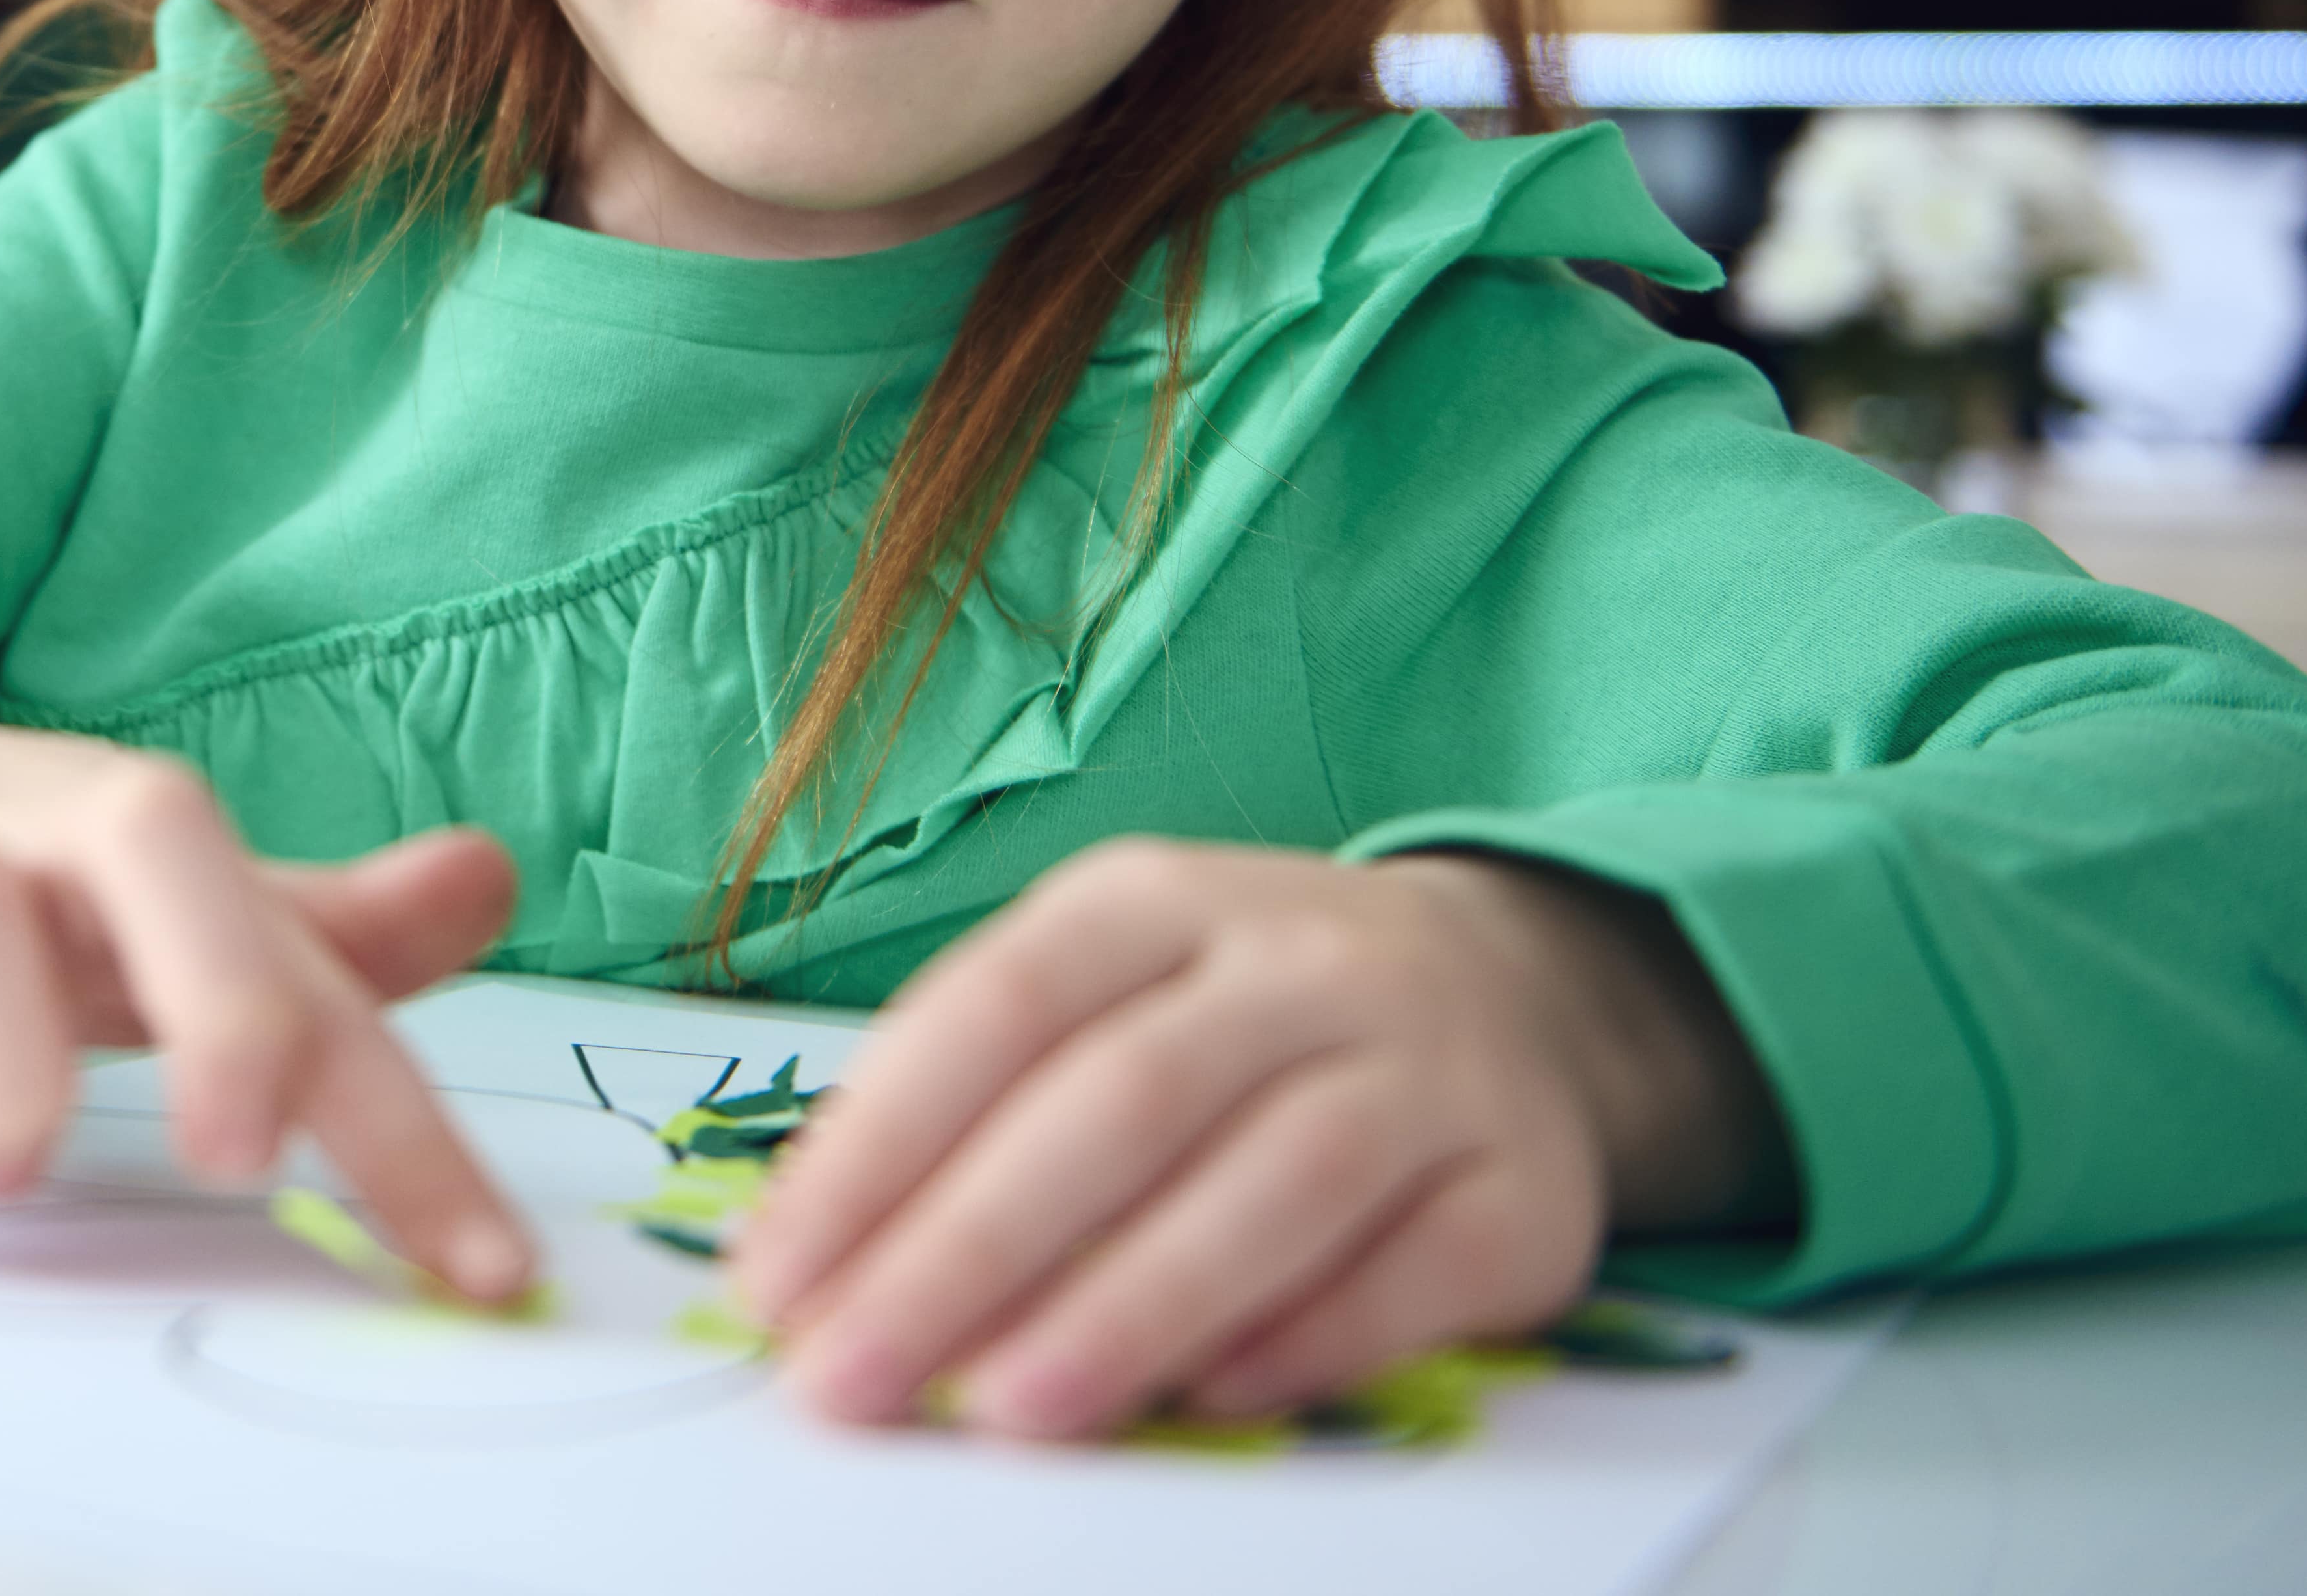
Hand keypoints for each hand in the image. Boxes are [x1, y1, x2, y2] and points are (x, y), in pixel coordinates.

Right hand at [0, 650, 536, 1299]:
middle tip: (235, 1154)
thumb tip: (492, 880)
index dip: (399, 1121)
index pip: (304, 966)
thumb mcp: (158, 898)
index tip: (486, 1269)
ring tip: (14, 1163)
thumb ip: (320, 932)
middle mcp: (18, 835)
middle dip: (216, 1004)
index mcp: (141, 832)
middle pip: (146, 855)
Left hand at [729, 839, 1778, 1439]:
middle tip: (854, 1376)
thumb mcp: (1102, 996)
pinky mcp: (1527, 1187)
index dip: (878, 1150)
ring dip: (1128, 1309)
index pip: (995, 1011)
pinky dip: (1304, 1341)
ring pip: (1270, 1186)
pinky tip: (1206, 1403)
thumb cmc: (1237, 1019)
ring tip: (1006, 1410)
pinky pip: (1413, 1272)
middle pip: (1119, 1104)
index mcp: (1157, 897)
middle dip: (968, 1253)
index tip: (779, 1280)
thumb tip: (820, 1262)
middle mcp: (1301, 961)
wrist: (1512, 992)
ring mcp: (1429, 1068)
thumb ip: (972, 1106)